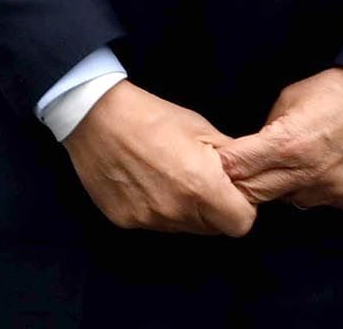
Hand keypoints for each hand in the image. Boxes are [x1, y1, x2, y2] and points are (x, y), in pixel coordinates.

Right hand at [63, 81, 257, 236]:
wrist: (93, 114)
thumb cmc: (151, 115)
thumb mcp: (200, 127)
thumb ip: (231, 157)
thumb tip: (249, 173)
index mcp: (201, 187)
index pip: (242, 223)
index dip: (241, 207)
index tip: (230, 190)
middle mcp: (176, 211)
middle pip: (212, 228)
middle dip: (213, 209)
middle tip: (197, 179)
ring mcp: (148, 220)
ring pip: (183, 228)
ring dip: (183, 210)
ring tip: (166, 176)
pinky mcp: (125, 221)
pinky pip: (153, 223)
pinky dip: (154, 208)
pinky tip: (142, 181)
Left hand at [217, 67, 342, 211]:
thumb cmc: (338, 90)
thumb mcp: (290, 97)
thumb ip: (268, 129)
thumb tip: (254, 150)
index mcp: (286, 144)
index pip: (237, 169)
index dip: (224, 168)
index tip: (215, 165)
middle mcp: (309, 173)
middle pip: (258, 194)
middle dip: (247, 183)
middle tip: (245, 172)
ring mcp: (334, 190)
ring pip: (291, 201)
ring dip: (284, 188)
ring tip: (295, 164)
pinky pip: (322, 202)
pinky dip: (315, 190)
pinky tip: (324, 168)